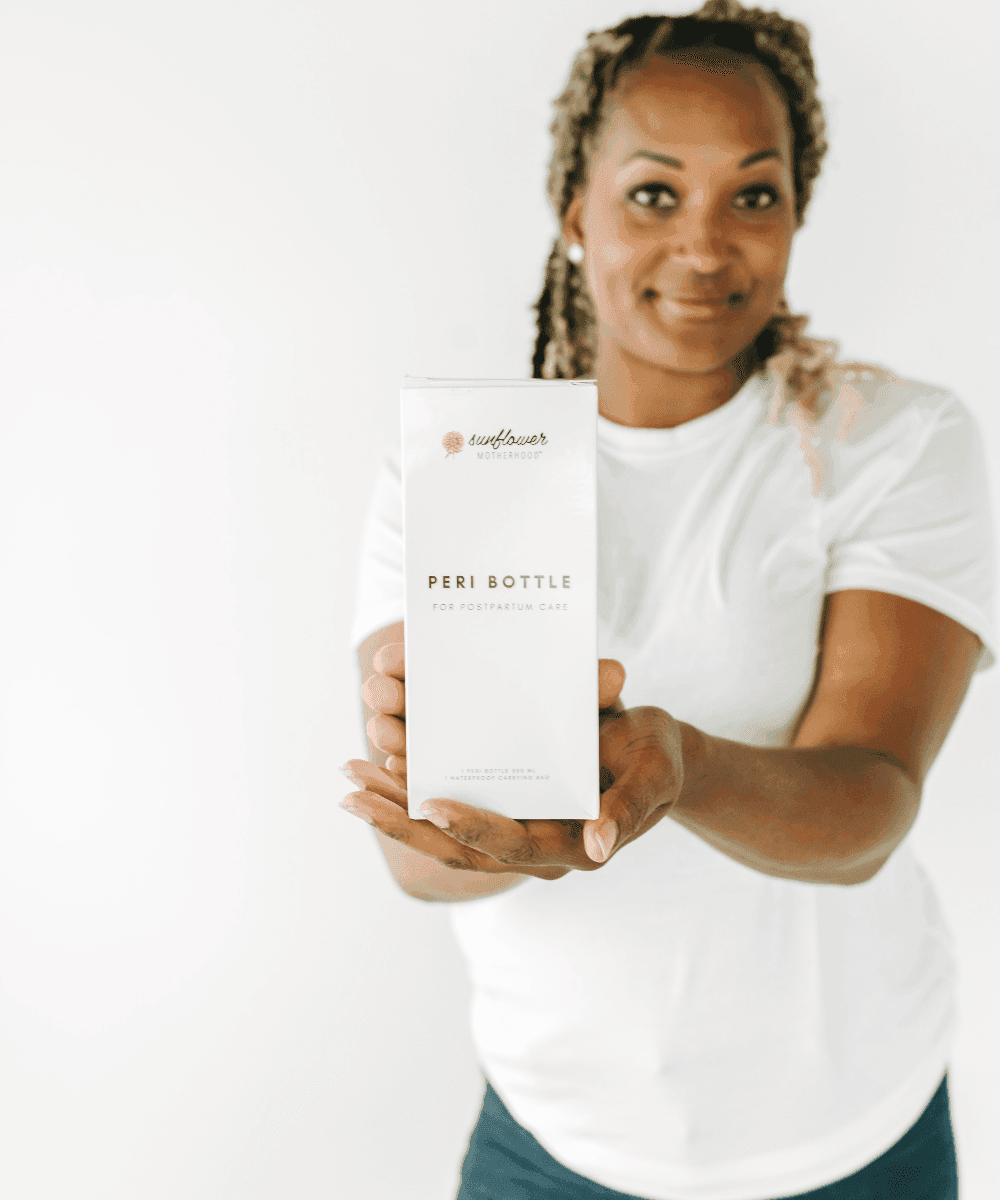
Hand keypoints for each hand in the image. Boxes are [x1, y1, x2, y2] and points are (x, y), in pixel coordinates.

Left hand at [344, 647, 682, 875]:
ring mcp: (515, 833)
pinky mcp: (502, 814)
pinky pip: (449, 811)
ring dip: (394, 809)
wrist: (653, 756)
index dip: (469, 826)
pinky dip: (411, 792)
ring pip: (444, 834)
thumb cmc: (657, 756)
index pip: (512, 844)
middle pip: (459, 848)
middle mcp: (536, 848)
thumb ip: (630, 806)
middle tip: (352, 793)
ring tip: (350, 782)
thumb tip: (600, 845)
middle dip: (403, 822)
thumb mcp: (656, 772)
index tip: (426, 801)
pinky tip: (379, 767)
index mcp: (573, 845)